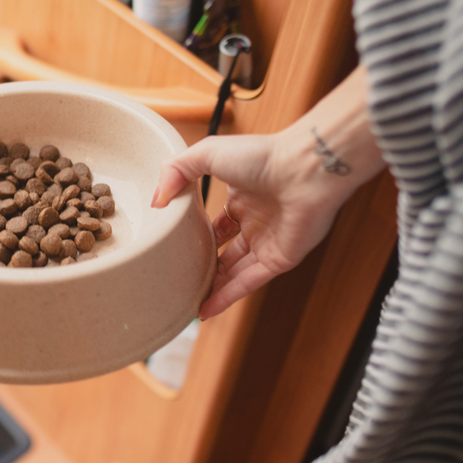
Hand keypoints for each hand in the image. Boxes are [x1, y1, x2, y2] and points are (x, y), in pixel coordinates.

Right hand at [154, 133, 344, 318]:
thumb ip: (176, 171)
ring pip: (234, 272)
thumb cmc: (263, 156)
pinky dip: (227, 298)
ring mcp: (268, 242)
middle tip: (180, 280)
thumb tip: (156, 201)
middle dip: (205, 266)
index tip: (176, 248)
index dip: (197, 236)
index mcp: (242, 198)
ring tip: (187, 302)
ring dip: (212, 287)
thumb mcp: (207, 153)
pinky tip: (205, 309)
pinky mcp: (279, 260)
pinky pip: (248, 283)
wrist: (305, 169)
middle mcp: (256, 222)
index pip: (217, 225)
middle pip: (225, 252)